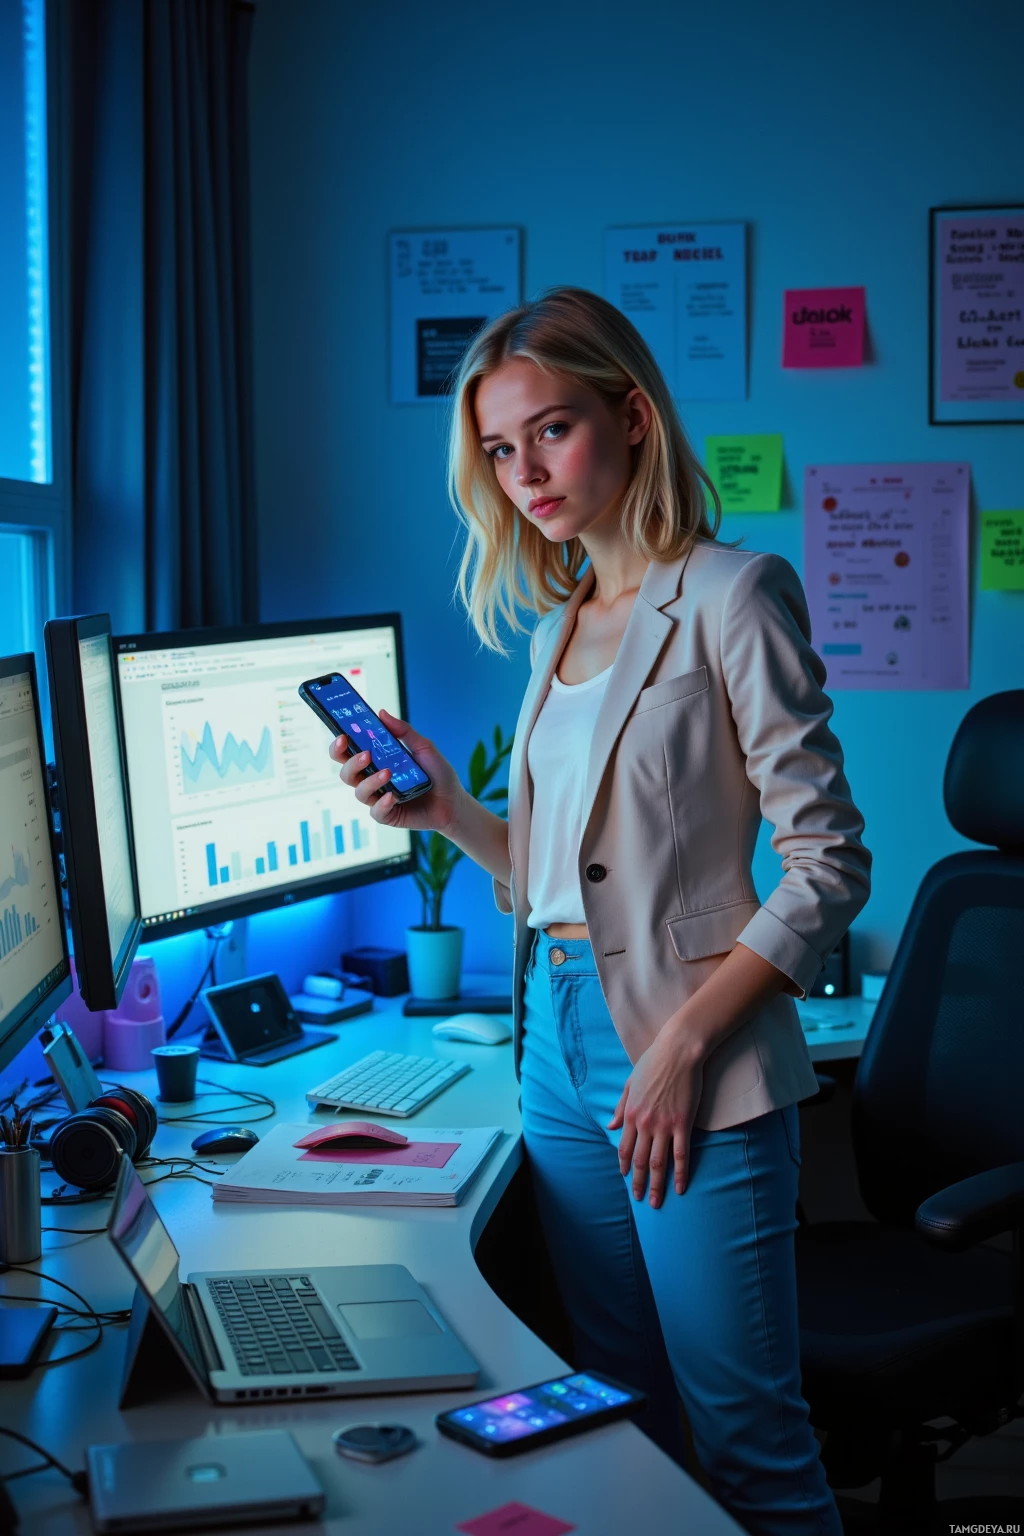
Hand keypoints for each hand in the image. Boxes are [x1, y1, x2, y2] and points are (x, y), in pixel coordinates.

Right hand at [329, 708, 465, 836]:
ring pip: (359, 792)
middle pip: (346, 773)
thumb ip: (403, 731)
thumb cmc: (437, 773)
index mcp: (376, 761)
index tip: (342, 736)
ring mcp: (379, 798)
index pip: (347, 754)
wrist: (454, 801)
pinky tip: (393, 796)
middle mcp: (372, 779)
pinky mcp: (388, 815)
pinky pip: (376, 812)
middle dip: (351, 763)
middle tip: (366, 754)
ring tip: (387, 774)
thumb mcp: (424, 747)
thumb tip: (381, 713)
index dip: (339, 746)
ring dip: (370, 782)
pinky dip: (382, 803)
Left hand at [607, 1022, 704, 1206]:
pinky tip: (681, 1188)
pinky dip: (681, 1174)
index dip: (625, 1166)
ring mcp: (664, 1125)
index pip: (624, 1148)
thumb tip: (610, 1126)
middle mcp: (644, 1124)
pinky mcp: (683, 1124)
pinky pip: (681, 1155)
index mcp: (630, 1114)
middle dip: (638, 1183)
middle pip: (640, 1161)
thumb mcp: (629, 1084)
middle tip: (640, 1199)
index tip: (627, 1179)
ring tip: (657, 1202)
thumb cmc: (653, 1063)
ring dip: (657, 1185)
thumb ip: (620, 1107)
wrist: (678, 1052)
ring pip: (658, 1163)